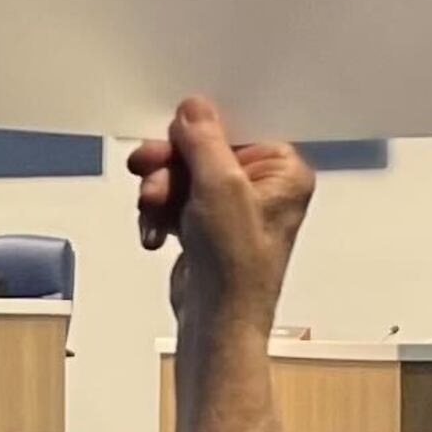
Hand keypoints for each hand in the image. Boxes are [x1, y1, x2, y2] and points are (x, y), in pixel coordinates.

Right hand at [130, 95, 311, 319]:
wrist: (216, 321)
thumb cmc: (236, 267)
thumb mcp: (220, 188)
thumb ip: (205, 142)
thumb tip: (194, 109)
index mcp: (283, 172)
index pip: (237, 131)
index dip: (199, 133)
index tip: (172, 135)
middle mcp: (262, 188)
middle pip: (203, 154)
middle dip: (170, 168)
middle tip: (147, 169)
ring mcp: (233, 210)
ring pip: (182, 178)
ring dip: (159, 193)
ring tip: (153, 211)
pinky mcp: (208, 229)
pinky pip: (175, 203)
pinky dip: (159, 215)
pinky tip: (155, 233)